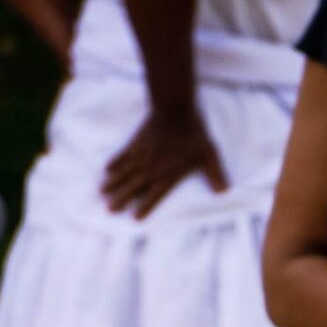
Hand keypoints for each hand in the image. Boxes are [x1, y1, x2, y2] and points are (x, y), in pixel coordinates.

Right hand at [102, 111, 227, 217]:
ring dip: (113, 183)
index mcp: (168, 175)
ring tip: (102, 193)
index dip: (145, 207)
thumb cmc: (194, 134)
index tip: (135, 218)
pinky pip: (122, 155)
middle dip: (121, 198)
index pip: (154, 195)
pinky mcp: (136, 142)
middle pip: (133, 186)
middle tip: (109, 209)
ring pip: (124, 172)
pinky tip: (106, 170)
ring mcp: (141, 155)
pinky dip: (114, 163)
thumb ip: (216, 175)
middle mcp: (151, 168)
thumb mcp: (209, 155)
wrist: (175, 108)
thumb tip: (224, 192)